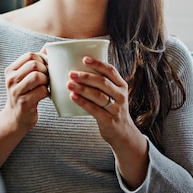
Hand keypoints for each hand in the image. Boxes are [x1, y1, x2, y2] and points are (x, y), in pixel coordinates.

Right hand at [4, 51, 49, 130]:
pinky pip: (42, 91)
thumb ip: (34, 63)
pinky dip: (47, 92)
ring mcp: (16, 91)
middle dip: (46, 70)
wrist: (16, 118)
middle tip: (47, 78)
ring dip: (46, 81)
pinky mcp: (24, 102)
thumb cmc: (25, 94)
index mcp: (11, 70)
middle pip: (34, 64)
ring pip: (37, 76)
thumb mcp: (24, 77)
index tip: (46, 67)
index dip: (43, 59)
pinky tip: (45, 95)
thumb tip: (48, 47)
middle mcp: (11, 80)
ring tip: (45, 86)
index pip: (30, 55)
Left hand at [67, 56, 148, 187]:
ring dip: (82, 88)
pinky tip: (73, 97)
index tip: (84, 59)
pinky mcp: (109, 120)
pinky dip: (82, 102)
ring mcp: (116, 109)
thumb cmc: (113, 110)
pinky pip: (94, 109)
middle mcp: (121, 96)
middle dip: (86, 76)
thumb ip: (103, 84)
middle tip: (71, 73)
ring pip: (98, 95)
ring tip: (69, 84)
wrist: (123, 133)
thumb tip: (81, 69)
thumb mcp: (114, 95)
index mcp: (122, 86)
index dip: (97, 64)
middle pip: (103, 82)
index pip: (110, 71)